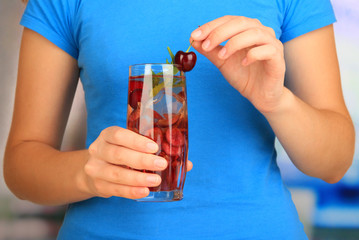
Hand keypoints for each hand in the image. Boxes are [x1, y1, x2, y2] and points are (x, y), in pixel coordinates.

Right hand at [78, 126, 192, 199]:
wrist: (96, 170)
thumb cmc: (122, 154)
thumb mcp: (132, 147)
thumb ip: (156, 152)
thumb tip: (186, 164)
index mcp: (108, 135)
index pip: (118, 135)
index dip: (136, 141)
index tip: (154, 147)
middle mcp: (98, 150)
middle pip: (118, 155)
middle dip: (141, 161)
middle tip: (161, 164)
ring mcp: (96, 168)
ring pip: (116, 174)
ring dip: (138, 178)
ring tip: (155, 181)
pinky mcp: (98, 185)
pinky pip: (115, 189)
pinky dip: (131, 191)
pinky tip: (144, 191)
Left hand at [190, 15, 285, 112]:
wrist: (260, 95)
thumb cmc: (243, 75)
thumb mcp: (222, 62)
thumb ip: (210, 50)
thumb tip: (193, 39)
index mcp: (247, 29)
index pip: (228, 20)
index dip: (211, 26)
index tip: (194, 36)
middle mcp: (261, 32)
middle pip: (240, 23)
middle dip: (220, 33)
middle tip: (205, 45)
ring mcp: (272, 44)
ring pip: (254, 33)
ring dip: (234, 43)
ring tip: (222, 56)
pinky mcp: (278, 58)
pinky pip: (267, 50)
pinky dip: (253, 54)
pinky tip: (243, 63)